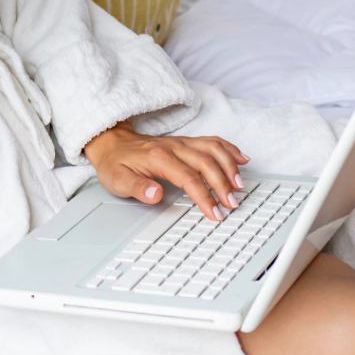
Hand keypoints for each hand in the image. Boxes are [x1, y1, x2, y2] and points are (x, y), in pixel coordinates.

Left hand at [83, 123, 249, 221]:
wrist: (112, 143)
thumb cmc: (116, 164)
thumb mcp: (117, 180)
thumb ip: (137, 188)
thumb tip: (155, 194)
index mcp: (159, 158)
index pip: (189, 178)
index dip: (204, 196)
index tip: (215, 213)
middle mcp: (174, 147)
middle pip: (206, 162)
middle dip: (222, 184)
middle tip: (233, 204)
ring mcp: (182, 142)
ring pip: (213, 149)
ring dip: (229, 166)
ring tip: (240, 185)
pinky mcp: (186, 142)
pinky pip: (213, 141)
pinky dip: (229, 149)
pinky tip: (241, 159)